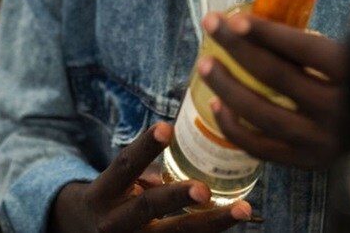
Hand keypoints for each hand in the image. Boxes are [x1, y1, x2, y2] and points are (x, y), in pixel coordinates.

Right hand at [50, 123, 251, 232]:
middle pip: (149, 207)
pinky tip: (234, 222)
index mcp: (105, 192)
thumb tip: (196, 147)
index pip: (125, 165)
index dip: (145, 147)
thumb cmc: (111, 199)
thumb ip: (148, 169)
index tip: (166, 128)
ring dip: (213, 222)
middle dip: (177, 196)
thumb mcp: (118, 183)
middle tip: (205, 189)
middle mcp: (114, 221)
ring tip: (243, 210)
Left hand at [197, 11, 346, 169]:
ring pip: (263, 113)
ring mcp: (321, 140)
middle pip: (276, 76)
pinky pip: (264, 148)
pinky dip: (236, 129)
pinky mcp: (310, 162)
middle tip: (211, 24)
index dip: (268, 33)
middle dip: (238, 48)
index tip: (237, 18)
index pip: (304, 49)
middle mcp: (338, 109)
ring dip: (229, 87)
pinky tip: (217, 107)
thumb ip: (329, 51)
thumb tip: (277, 24)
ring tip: (205, 64)